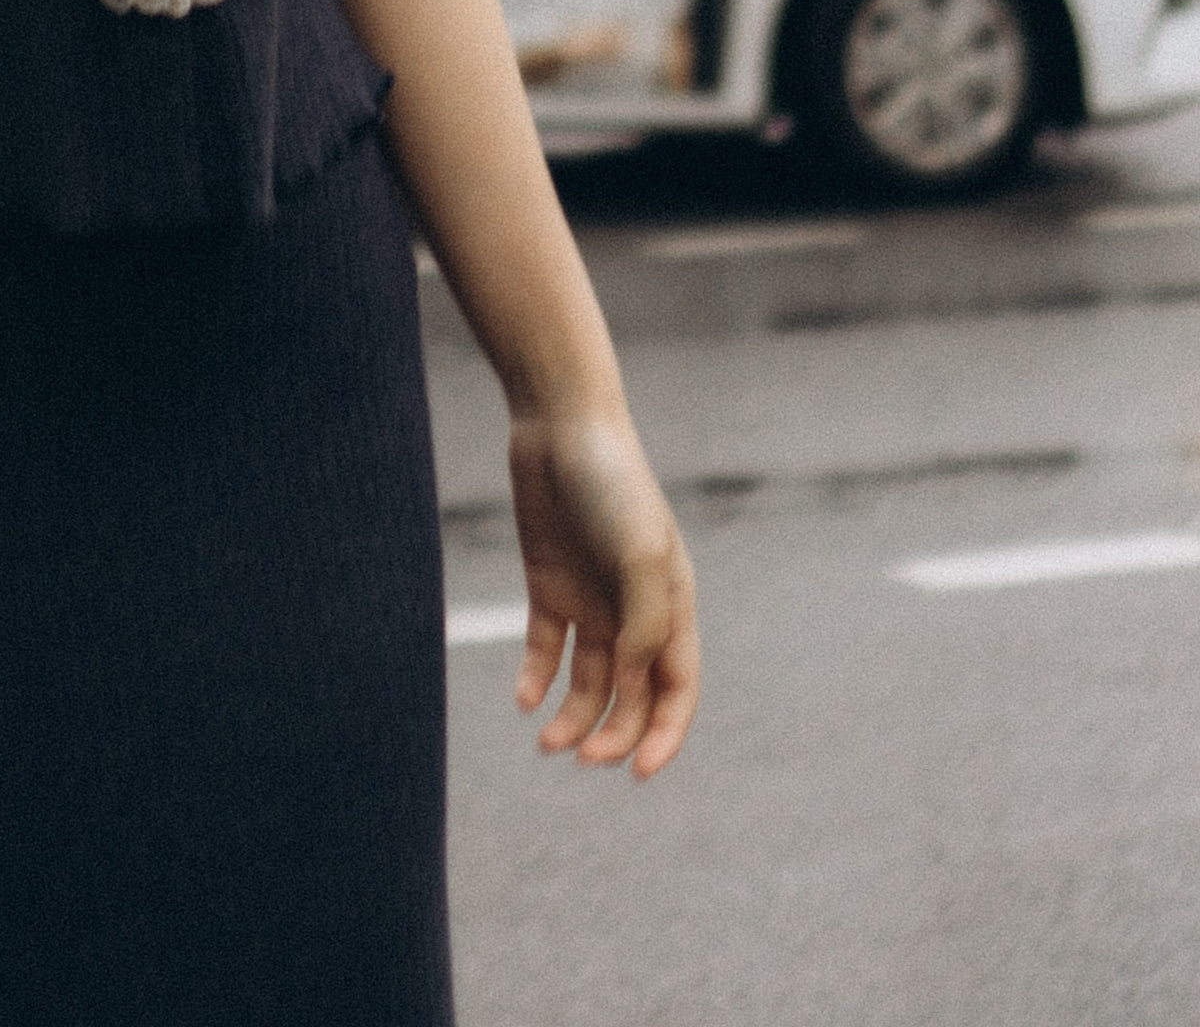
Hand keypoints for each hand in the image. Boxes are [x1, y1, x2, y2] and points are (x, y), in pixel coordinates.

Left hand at [505, 406, 697, 777]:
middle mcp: (633, 611)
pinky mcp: (549, 586)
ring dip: (571, 719)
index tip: (637, 774)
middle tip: (579, 758)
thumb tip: (630, 688)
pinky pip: (546, 649)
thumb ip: (643, 626)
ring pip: (587, 683)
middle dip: (612, 736)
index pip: (676, 691)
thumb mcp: (640, 556)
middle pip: (630, 697)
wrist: (559, 425)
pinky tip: (524, 698)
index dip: (663, 737)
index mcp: (672, 606)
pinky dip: (536, 678)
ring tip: (545, 742)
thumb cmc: (612, 484)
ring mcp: (590, 600)